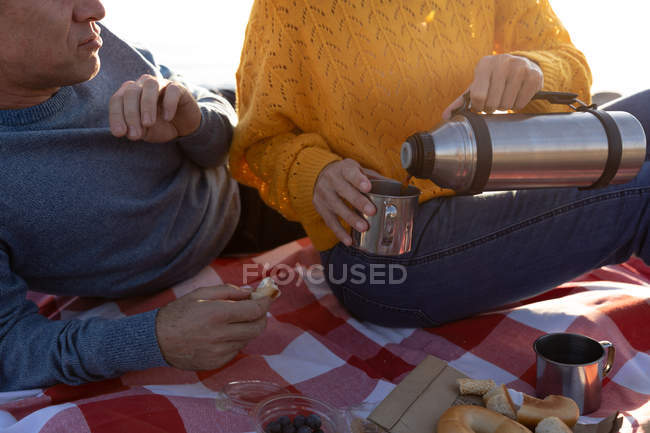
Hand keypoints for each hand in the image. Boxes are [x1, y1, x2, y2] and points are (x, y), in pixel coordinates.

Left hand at [109, 74, 201, 142]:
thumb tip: (125, 132)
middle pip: (131, 92)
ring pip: (150, 86)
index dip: (116, 116)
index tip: (119, 133)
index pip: (117, 100)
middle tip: (135, 135)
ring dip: (147, 105)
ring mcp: (161, 84)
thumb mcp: (144, 131)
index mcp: (129, 94)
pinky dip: (169, 104)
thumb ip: (134, 129)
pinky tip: (167, 118)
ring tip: (148, 124)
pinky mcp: (178, 88)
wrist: (183, 126)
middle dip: (131, 114)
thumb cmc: (159, 126)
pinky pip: (172, 91)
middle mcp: (142, 85)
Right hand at [155, 284, 270, 369]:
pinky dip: (236, 340)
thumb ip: (229, 291)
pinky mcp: (216, 363)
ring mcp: (219, 352)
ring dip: (247, 328)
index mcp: (217, 314)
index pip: (255, 311)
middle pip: (257, 328)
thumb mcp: (201, 294)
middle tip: (256, 309)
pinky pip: (235, 350)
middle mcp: (221, 335)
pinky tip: (223, 334)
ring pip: (247, 339)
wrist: (156, 340)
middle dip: (261, 317)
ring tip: (234, 320)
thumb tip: (251, 292)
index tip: (266, 297)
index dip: (265, 303)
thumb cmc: (178, 313)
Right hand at [313, 159, 376, 245]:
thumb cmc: (345, 174)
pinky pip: (330, 221)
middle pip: (345, 191)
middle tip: (372, 211)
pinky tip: (349, 240)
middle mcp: (331, 180)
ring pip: (337, 207)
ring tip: (364, 228)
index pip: (351, 173)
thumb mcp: (356, 169)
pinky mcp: (320, 208)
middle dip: (358, 202)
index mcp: (343, 169)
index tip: (368, 187)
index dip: (359, 180)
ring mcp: (324, 195)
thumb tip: (397, 187)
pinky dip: (339, 232)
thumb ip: (373, 178)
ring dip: (351, 219)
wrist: (319, 174)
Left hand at [442, 54, 543, 119]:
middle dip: (492, 108)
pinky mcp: (534, 76)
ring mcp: (520, 67)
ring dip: (505, 107)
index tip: (480, 105)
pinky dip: (518, 105)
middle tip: (494, 102)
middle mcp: (503, 62)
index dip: (478, 107)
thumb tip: (446, 116)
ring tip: (505, 97)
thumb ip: (461, 101)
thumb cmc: (494, 80)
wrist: (522, 66)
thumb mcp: (477, 86)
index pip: (478, 96)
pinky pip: (521, 103)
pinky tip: (516, 95)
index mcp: (485, 64)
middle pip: (492, 102)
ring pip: (507, 104)